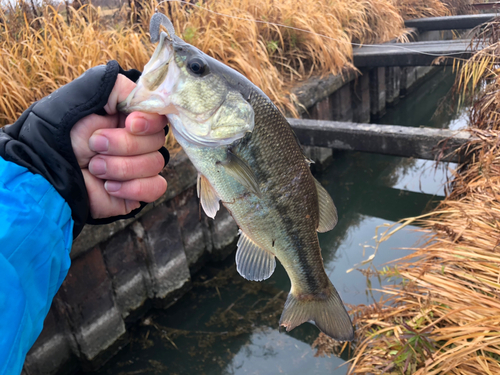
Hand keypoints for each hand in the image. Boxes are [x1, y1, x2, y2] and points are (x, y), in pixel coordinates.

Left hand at [70, 74, 167, 218]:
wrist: (48, 169)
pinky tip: (109, 186)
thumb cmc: (63, 131)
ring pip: (155, 164)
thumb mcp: (86, 95)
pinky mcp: (138, 191)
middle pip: (157, 142)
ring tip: (94, 167)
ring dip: (122, 167)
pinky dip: (134, 188)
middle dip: (124, 145)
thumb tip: (147, 98)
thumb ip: (118, 87)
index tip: (130, 124)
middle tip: (94, 146)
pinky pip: (156, 187)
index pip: (159, 117)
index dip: (149, 122)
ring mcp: (140, 167)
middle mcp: (139, 141)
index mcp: (130, 117)